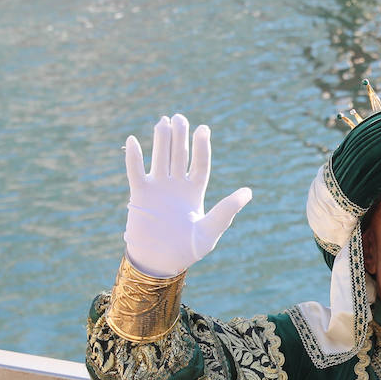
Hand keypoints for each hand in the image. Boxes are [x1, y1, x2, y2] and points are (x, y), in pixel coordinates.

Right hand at [123, 113, 251, 276]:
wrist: (160, 262)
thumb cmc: (187, 250)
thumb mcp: (210, 230)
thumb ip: (226, 210)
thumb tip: (248, 192)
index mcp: (195, 192)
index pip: (199, 164)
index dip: (201, 147)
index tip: (203, 129)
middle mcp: (176, 186)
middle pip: (179, 155)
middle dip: (179, 136)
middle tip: (180, 117)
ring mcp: (158, 189)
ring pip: (160, 158)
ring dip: (161, 140)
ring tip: (163, 121)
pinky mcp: (139, 195)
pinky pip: (136, 172)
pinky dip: (133, 157)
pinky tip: (133, 140)